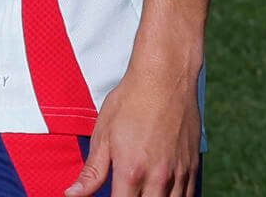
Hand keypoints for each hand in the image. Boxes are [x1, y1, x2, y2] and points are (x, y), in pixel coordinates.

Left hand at [66, 58, 202, 196]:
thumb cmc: (130, 102)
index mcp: (131, 170)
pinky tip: (162, 193)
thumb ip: (91, 171)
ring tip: (141, 192)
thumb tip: (73, 194)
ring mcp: (179, 174)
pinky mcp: (192, 167)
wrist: (165, 79)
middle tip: (125, 191)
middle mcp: (158, 177)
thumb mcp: (103, 134)